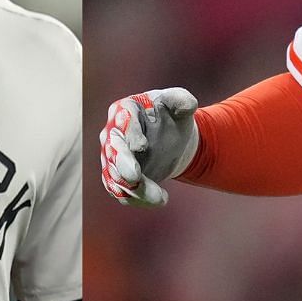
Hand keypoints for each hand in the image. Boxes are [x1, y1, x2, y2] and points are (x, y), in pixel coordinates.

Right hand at [99, 88, 199, 206]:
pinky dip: (140, 199)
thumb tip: (189, 105)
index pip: (122, 122)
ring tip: (160, 197)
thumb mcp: (179, 104)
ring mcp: (112, 159)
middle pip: (112, 151)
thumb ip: (182, 100)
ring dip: (135, 189)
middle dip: (123, 165)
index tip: (142, 146)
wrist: (171, 139)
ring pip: (116, 178)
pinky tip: (161, 199)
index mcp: (124, 110)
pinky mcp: (118, 178)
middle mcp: (112, 135)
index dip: (131, 134)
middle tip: (135, 177)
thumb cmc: (171, 116)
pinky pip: (123, 193)